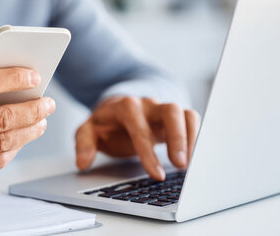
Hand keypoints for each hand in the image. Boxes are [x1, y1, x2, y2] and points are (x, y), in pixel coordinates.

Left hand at [74, 96, 199, 179]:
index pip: (139, 126)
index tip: (156, 174)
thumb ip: (83, 144)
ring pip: (185, 113)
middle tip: (180, 165)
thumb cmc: (106, 123)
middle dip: (177, 138)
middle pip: (170, 111)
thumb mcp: (88, 130)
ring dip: (191, 138)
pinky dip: (197, 136)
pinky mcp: (176, 117)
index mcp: (125, 106)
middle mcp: (148, 104)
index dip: (148, 151)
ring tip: (191, 165)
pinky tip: (195, 158)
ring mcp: (163, 109)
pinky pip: (192, 119)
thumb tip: (82, 163)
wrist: (118, 108)